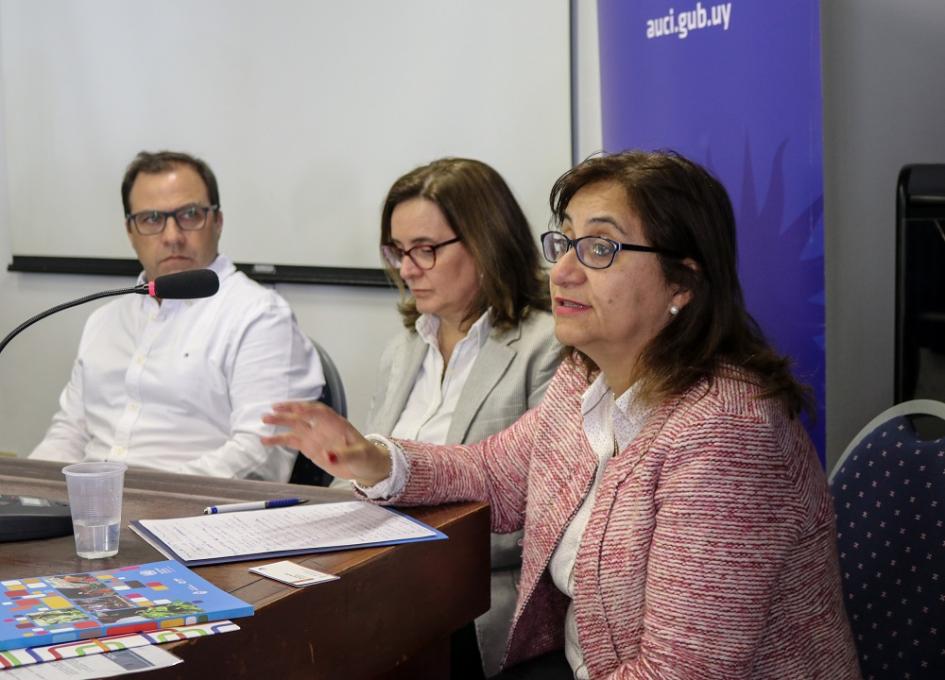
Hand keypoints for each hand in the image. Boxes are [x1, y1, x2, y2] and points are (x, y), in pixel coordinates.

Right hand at [261, 401, 391, 486]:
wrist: (364, 466)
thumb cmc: (365, 456)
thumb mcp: (359, 456)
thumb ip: (344, 455)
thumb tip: (330, 455)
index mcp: (336, 424)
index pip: (321, 412)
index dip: (309, 409)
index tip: (297, 409)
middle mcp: (322, 427)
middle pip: (304, 415)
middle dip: (289, 412)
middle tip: (272, 410)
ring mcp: (315, 436)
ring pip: (295, 426)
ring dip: (280, 421)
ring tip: (264, 419)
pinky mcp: (309, 447)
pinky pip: (291, 441)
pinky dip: (278, 439)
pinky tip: (266, 440)